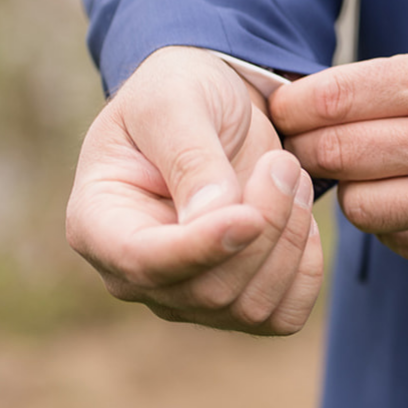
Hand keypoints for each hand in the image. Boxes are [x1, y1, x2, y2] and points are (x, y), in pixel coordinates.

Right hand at [66, 46, 324, 334]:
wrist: (217, 101)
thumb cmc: (182, 92)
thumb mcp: (175, 103)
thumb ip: (189, 157)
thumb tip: (211, 218)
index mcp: (100, 223)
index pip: (144, 263)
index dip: (201, 248)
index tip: (249, 215)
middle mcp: (137, 273)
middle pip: (210, 291)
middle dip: (265, 225)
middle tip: (282, 162)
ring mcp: (186, 294)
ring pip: (252, 307)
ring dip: (291, 238)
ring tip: (290, 175)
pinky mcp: (236, 299)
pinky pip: (283, 315)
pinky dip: (307, 268)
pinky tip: (300, 215)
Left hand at [271, 48, 407, 269]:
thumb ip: (391, 87)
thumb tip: (307, 109)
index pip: (332, 99)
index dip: (294, 107)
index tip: (285, 110)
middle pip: (334, 155)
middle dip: (308, 150)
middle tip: (306, 146)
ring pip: (358, 208)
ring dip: (354, 190)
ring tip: (375, 173)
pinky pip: (400, 242)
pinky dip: (396, 222)